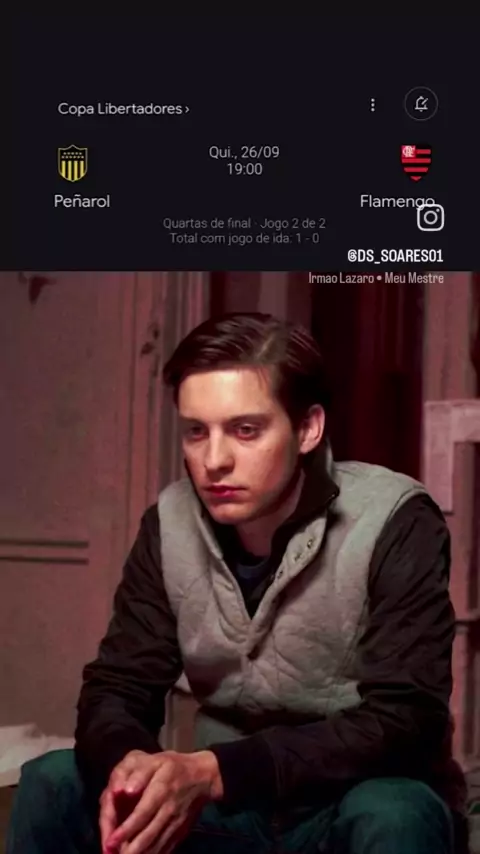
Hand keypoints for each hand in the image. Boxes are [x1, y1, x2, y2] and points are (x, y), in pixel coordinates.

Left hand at [102, 749, 222, 853]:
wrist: (202, 776)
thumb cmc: (173, 766)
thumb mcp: (155, 760)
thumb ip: (139, 773)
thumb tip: (126, 790)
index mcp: (161, 790)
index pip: (142, 813)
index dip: (126, 829)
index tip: (110, 841)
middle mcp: (169, 810)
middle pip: (148, 834)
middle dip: (130, 849)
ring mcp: (176, 824)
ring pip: (157, 845)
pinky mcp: (180, 832)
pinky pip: (166, 849)